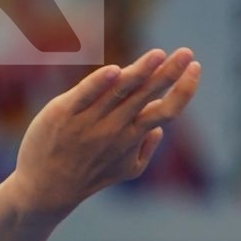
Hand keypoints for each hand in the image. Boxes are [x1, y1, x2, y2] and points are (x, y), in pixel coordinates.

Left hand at [9, 47, 202, 215]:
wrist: (45, 188)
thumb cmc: (88, 175)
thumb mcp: (125, 170)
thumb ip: (146, 149)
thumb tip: (160, 128)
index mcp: (132, 137)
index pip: (166, 110)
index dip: (184, 90)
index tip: (196, 67)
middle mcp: (114, 127)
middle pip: (146, 95)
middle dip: (169, 72)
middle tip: (187, 52)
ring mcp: (89, 120)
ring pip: (119, 91)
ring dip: (141, 72)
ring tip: (159, 55)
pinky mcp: (63, 113)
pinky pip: (84, 95)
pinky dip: (99, 84)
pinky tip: (115, 70)